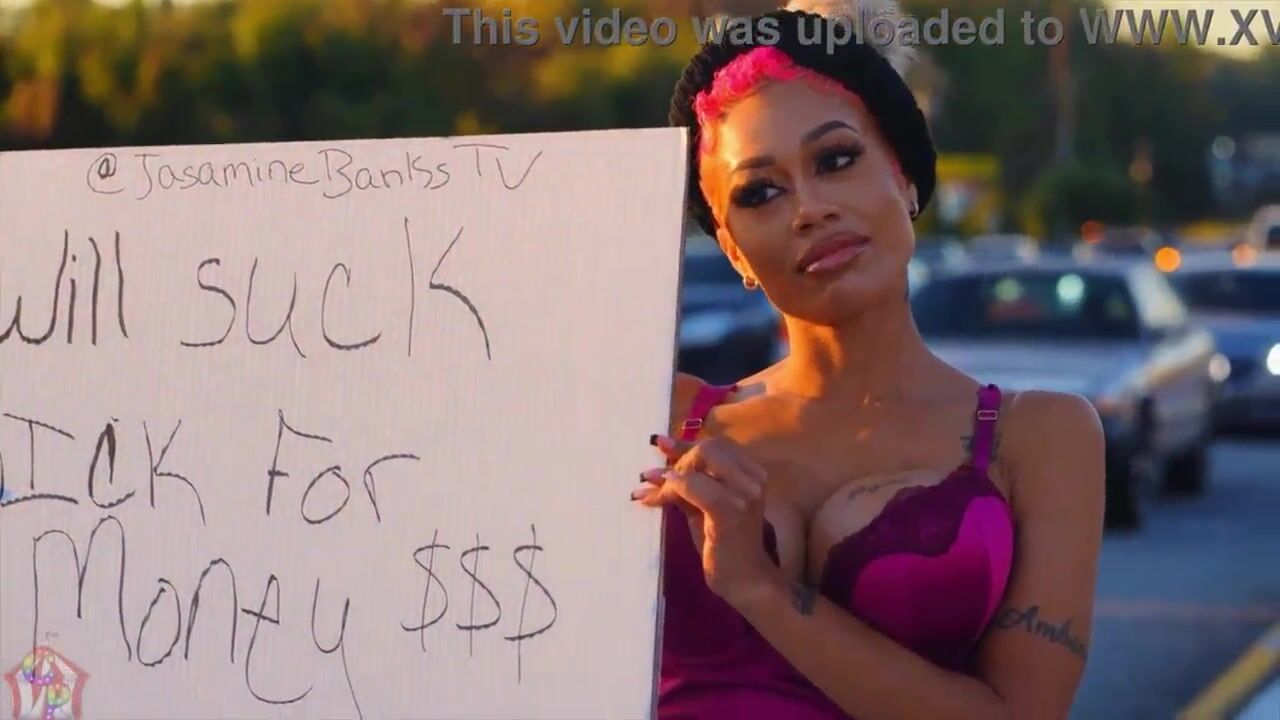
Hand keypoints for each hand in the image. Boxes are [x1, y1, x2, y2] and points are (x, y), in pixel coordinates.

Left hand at [632, 433, 776, 607]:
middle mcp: (753, 479)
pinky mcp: (729, 512)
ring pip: (699, 463)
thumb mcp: (704, 503)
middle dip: (680, 460)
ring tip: (653, 493)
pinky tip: (655, 498)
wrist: (744, 580)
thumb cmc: (725, 543)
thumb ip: (687, 476)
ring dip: (671, 476)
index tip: (660, 445)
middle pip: (709, 447)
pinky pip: (693, 486)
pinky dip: (672, 488)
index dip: (686, 444)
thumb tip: (660, 446)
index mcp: (753, 473)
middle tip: (662, 480)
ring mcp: (744, 494)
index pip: (717, 443)